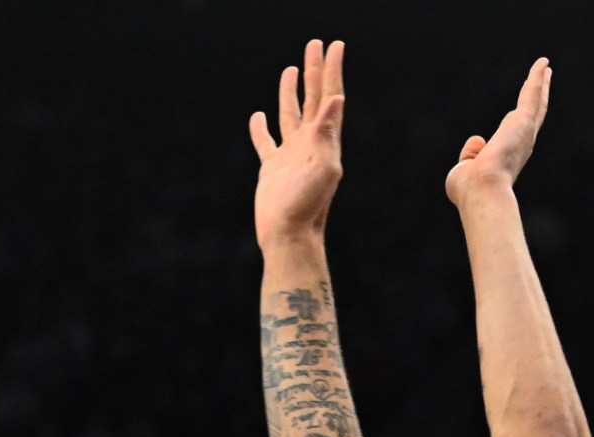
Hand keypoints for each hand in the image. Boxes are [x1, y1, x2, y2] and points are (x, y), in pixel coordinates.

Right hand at [249, 38, 345, 248]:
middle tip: (314, 44)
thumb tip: (336, 98)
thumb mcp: (322, 166)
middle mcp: (309, 144)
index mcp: (324, 140)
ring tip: (291, 69)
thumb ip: (327, 131)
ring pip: (290, 115)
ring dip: (291, 92)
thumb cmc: (308, 206)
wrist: (289, 236)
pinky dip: (260, 128)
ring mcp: (290, 155)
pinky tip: (257, 116)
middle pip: (311, 98)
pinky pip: (265, 142)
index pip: (329, 96)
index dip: (332, 70)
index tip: (335, 45)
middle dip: (314, 71)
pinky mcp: (271, 169)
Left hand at [445, 58, 550, 208]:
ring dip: (540, 83)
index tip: (523, 110)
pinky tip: (542, 63)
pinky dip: (537, 77)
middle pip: (534, 114)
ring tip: (545, 68)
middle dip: (539, 97)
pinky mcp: (523, 119)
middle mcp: (522, 144)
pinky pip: (532, 93)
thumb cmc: (470, 188)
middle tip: (545, 80)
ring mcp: (525, 131)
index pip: (518, 134)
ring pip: (536, 101)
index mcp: (510, 157)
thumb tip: (477, 141)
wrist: (481, 188)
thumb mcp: (466, 170)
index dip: (521, 120)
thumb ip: (471, 154)